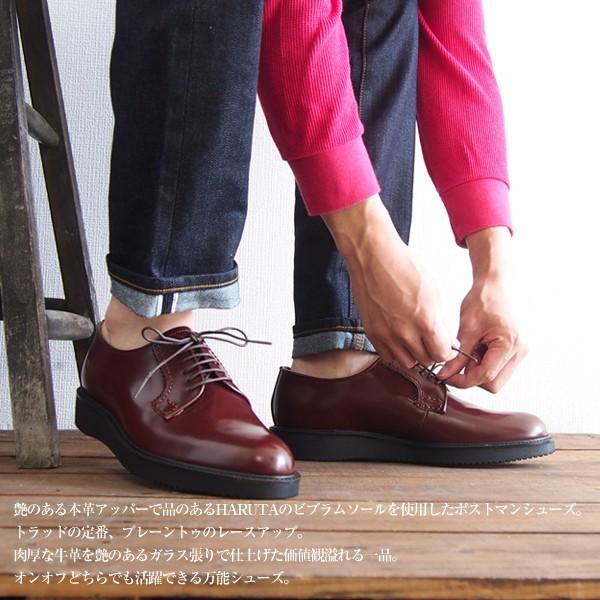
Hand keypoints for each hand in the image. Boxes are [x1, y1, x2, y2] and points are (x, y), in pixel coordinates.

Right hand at [322, 196, 453, 367]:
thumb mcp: (433, 291)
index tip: (446, 346)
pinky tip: (399, 340)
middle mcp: (405, 333)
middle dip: (432, 353)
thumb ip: (440, 319)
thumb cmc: (404, 266)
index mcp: (425, 322)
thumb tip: (446, 339)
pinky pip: (387, 355)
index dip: (447, 351)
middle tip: (432, 342)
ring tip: (416, 342)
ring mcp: (386, 334)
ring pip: (406, 362)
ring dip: (414, 355)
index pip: (441, 355)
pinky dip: (396, 352)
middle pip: (425, 360)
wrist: (374, 257)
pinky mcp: (372, 332)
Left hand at [436, 228, 526, 391]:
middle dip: (472, 378)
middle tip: (456, 365)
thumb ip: (457, 356)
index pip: (485, 377)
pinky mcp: (515, 351)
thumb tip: (444, 375)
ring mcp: (520, 352)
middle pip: (493, 384)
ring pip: (496, 380)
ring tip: (468, 353)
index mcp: (509, 344)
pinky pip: (498, 369)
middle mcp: (519, 351)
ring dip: (478, 373)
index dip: (463, 381)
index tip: (446, 376)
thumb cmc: (483, 300)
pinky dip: (484, 366)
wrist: (494, 286)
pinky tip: (476, 351)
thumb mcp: (466, 328)